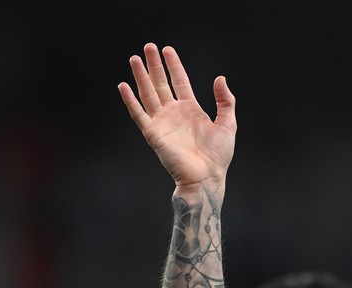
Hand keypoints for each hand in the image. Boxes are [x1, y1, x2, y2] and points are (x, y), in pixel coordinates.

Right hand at [118, 44, 236, 188]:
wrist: (207, 177)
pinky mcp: (153, 134)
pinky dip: (130, 101)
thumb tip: (220, 78)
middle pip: (161, 84)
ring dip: (141, 77)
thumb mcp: (228, 124)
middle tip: (148, 46)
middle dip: (154, 65)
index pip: (179, 82)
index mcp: (191, 110)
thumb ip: (225, 100)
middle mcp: (174, 114)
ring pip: (148, 94)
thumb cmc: (218, 156)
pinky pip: (138, 114)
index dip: (173, 66)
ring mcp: (162, 122)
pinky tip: (123, 85)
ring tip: (134, 59)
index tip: (167, 49)